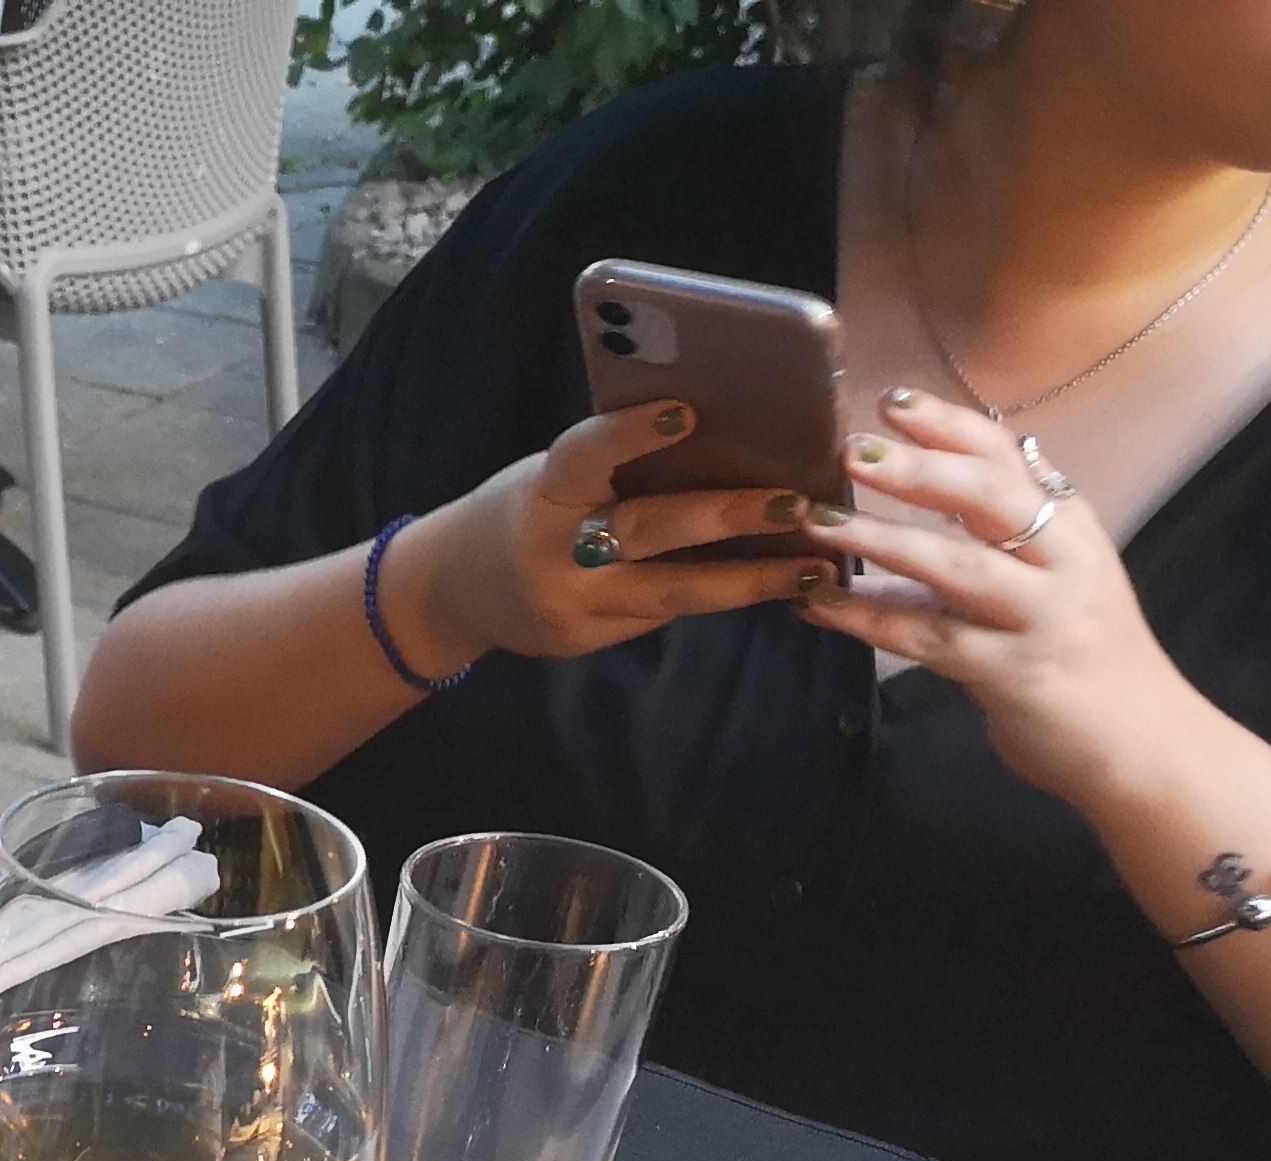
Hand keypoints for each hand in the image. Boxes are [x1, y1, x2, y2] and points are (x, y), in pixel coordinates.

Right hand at [385, 398, 832, 672]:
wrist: (451, 592)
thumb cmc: (524, 511)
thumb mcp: (550, 478)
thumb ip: (613, 466)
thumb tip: (719, 437)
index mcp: (541, 494)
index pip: (584, 457)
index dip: (629, 435)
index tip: (686, 410)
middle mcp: (555, 554)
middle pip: (647, 531)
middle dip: (728, 515)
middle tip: (799, 503)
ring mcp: (572, 606)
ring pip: (672, 592)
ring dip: (752, 578)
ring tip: (818, 565)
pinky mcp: (588, 640)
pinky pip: (664, 615)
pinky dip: (724, 596)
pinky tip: (779, 586)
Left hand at [798, 387, 1196, 805]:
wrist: (1139, 743)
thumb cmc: (1083, 656)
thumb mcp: (1049, 581)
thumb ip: (994, 539)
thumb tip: (934, 493)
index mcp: (1068, 528)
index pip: (1008, 458)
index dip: (950, 425)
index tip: (891, 399)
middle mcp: (1063, 562)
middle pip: (992, 497)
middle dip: (920, 468)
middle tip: (852, 448)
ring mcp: (1041, 617)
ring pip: (958, 566)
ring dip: (882, 540)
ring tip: (818, 520)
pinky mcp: (1012, 674)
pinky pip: (929, 639)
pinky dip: (870, 619)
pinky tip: (819, 604)